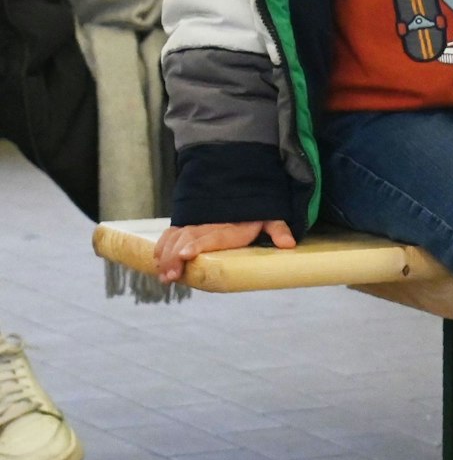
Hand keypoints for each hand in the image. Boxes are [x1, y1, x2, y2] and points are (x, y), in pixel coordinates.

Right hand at [153, 220, 294, 282]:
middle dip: (175, 257)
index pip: (211, 236)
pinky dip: (162, 247)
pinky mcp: (187, 226)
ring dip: (166, 255)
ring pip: (176, 238)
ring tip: (163, 275)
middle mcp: (209, 224)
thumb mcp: (270, 217)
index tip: (185, 255)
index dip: (196, 245)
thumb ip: (278, 228)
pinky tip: (156, 262)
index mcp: (229, 226)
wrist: (240, 184)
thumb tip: (289, 244)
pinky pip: (170, 235)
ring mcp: (196, 224)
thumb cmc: (255, 210)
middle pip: (188, 239)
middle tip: (170, 275)